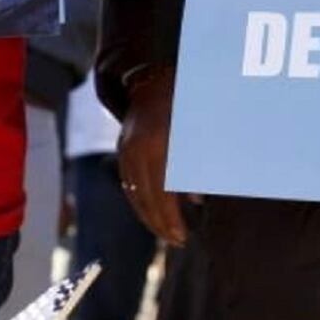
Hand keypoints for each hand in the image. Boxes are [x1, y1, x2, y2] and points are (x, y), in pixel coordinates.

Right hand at [118, 66, 186, 245]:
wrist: (150, 79)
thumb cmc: (184, 105)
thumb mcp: (197, 135)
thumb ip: (197, 168)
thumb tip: (196, 201)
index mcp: (157, 149)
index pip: (162, 196)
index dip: (171, 219)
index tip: (182, 237)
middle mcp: (136, 152)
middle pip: (145, 198)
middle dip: (159, 223)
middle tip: (175, 241)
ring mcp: (125, 151)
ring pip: (133, 193)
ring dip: (148, 215)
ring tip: (163, 231)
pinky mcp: (122, 150)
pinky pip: (128, 183)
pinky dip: (139, 200)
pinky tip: (150, 211)